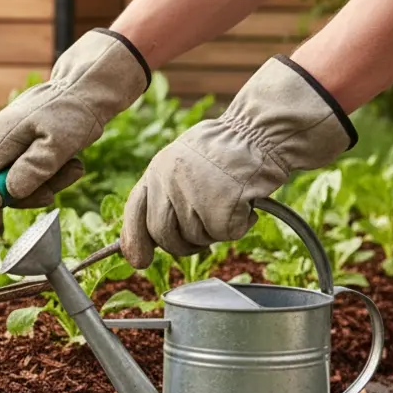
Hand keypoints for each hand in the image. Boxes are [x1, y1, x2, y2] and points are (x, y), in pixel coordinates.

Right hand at [0, 29, 150, 230]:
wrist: (91, 84)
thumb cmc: (77, 112)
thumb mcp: (60, 144)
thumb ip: (34, 169)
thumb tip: (10, 193)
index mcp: (2, 136)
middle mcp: (0, 135)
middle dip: (28, 193)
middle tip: (55, 192)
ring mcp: (12, 135)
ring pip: (18, 174)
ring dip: (46, 181)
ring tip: (72, 169)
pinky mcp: (26, 137)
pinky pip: (31, 164)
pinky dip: (50, 171)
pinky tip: (70, 161)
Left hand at [120, 56, 356, 267]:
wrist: (258, 132)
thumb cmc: (225, 151)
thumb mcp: (181, 164)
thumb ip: (164, 193)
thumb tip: (150, 238)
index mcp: (156, 171)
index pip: (133, 214)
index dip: (133, 242)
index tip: (139, 261)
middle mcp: (168, 183)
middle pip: (162, 235)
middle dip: (180, 247)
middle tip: (200, 243)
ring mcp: (193, 195)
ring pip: (195, 238)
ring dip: (213, 233)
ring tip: (228, 206)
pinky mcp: (220, 206)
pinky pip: (224, 235)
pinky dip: (238, 227)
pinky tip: (244, 206)